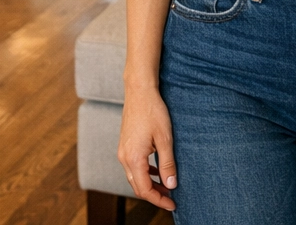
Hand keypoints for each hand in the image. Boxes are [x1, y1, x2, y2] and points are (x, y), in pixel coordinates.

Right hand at [117, 84, 176, 210]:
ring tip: (167, 185)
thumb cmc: (153, 112)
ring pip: (134, 177)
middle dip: (154, 194)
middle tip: (171, 197)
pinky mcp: (125, 145)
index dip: (159, 200)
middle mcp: (124, 157)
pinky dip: (145, 173)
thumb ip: (167, 164)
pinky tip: (157, 170)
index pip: (144, 190)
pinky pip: (133, 167)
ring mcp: (123, 151)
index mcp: (133, 158)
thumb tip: (171, 184)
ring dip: (150, 184)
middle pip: (137, 186)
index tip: (172, 204)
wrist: (139, 91)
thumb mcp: (165, 139)